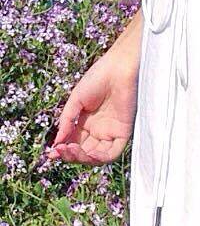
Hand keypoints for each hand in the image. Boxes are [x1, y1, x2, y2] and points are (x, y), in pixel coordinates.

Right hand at [46, 48, 138, 164]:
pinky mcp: (123, 132)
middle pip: (83, 152)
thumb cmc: (97, 78)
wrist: (118, 67)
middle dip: (70, 155)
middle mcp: (99, 129)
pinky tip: (88, 153)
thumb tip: (56, 143)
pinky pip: (112, 152)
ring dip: (82, 158)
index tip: (51, 153)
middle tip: (60, 150)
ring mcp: (111, 131)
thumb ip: (67, 121)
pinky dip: (100, 158)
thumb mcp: (76, 100)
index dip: (63, 150)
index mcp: (87, 122)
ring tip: (71, 149)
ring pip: (96, 156)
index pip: (73, 142)